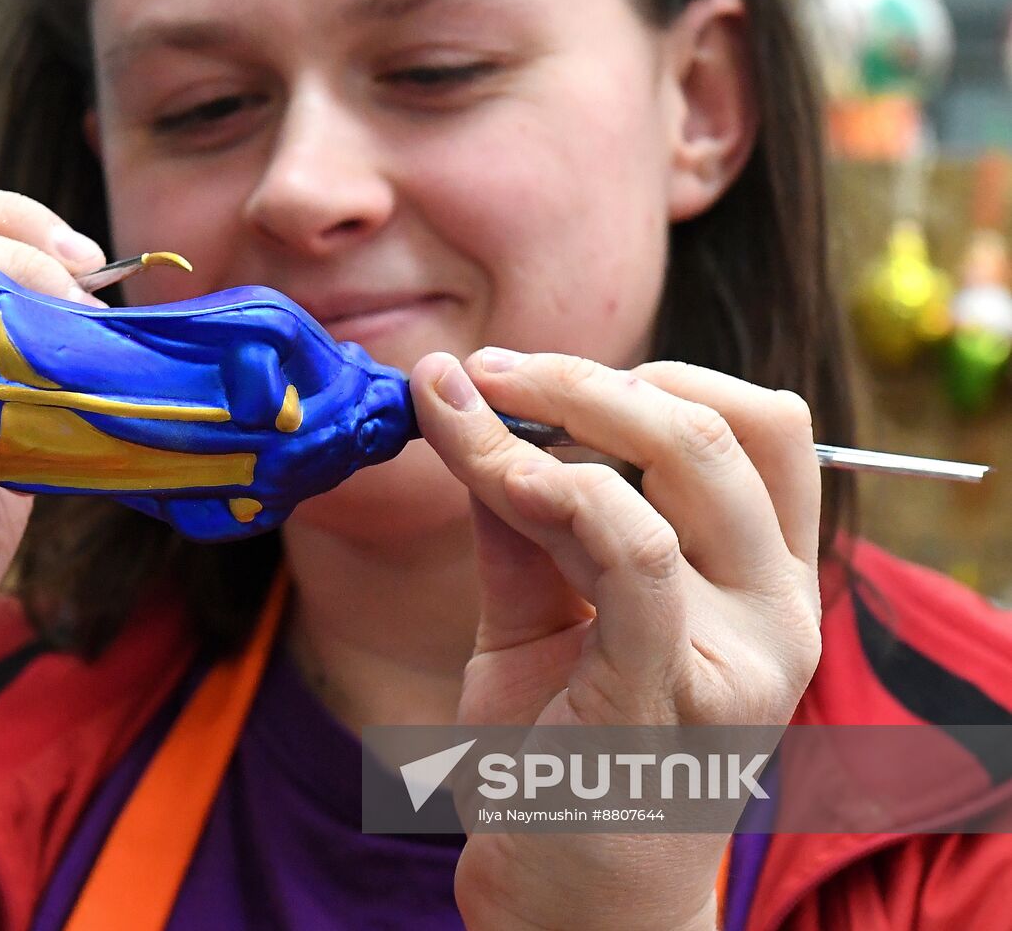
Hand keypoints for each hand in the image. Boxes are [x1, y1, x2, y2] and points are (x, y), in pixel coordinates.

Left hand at [410, 349, 822, 930]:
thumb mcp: (538, 614)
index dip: (656, 373)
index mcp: (765, 579)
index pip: (760, 425)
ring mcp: (743, 654)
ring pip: (683, 466)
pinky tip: (496, 475)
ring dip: (566, 414)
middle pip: (723, 425)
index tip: (536, 373)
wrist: (568, 898)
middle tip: (493, 370)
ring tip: (474, 409)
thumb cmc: (559, 752)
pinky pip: (633, 553)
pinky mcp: (674, 694)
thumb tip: (468, 404)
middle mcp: (779, 609)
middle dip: (592, 377)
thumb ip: (521, 520)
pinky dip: (558, 492)